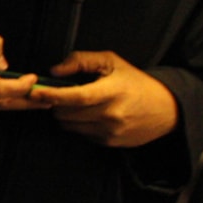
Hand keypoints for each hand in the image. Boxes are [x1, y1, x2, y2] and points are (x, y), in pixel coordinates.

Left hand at [29, 51, 179, 146]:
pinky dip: (79, 125)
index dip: (52, 95)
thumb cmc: (136, 83)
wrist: (167, 109)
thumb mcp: (112, 63)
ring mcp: (110, 131)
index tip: (35, 92)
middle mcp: (111, 114)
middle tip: (61, 95)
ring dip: (66, 115)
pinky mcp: (110, 142)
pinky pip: (81, 134)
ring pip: (70, 126)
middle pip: (67, 113)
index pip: (76, 96)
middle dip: (57, 104)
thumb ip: (82, 60)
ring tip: (79, 104)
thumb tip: (55, 71)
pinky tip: (91, 115)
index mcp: (112, 92)